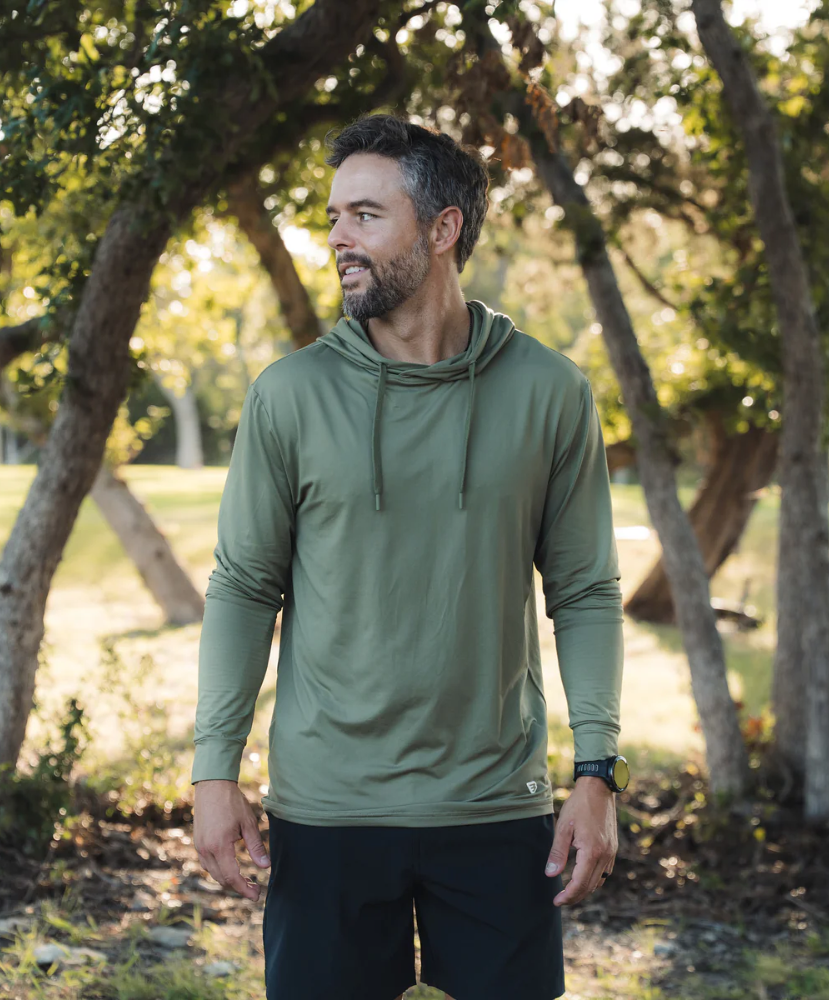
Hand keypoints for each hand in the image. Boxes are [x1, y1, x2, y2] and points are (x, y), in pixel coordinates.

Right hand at [193, 779, 270, 900]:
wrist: (212, 785)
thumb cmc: (232, 802)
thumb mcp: (248, 823)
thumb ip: (256, 846)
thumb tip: (265, 867)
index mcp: (220, 846)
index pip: (232, 877)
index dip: (244, 889)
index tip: (256, 895)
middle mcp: (206, 850)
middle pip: (222, 879)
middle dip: (238, 887)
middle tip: (255, 887)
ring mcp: (200, 846)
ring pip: (213, 873)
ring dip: (228, 879)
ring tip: (246, 878)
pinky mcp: (198, 842)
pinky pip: (208, 864)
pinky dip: (220, 870)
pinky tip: (232, 866)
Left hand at [544, 776, 616, 906]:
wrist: (599, 788)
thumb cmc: (579, 805)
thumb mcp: (563, 827)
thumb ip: (557, 852)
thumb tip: (551, 874)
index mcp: (592, 851)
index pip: (580, 883)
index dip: (568, 895)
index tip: (556, 901)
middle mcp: (605, 855)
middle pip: (590, 886)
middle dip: (575, 896)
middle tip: (560, 900)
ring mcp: (611, 852)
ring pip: (599, 881)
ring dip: (585, 889)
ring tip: (569, 891)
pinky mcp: (613, 848)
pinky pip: (605, 871)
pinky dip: (594, 879)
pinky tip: (583, 876)